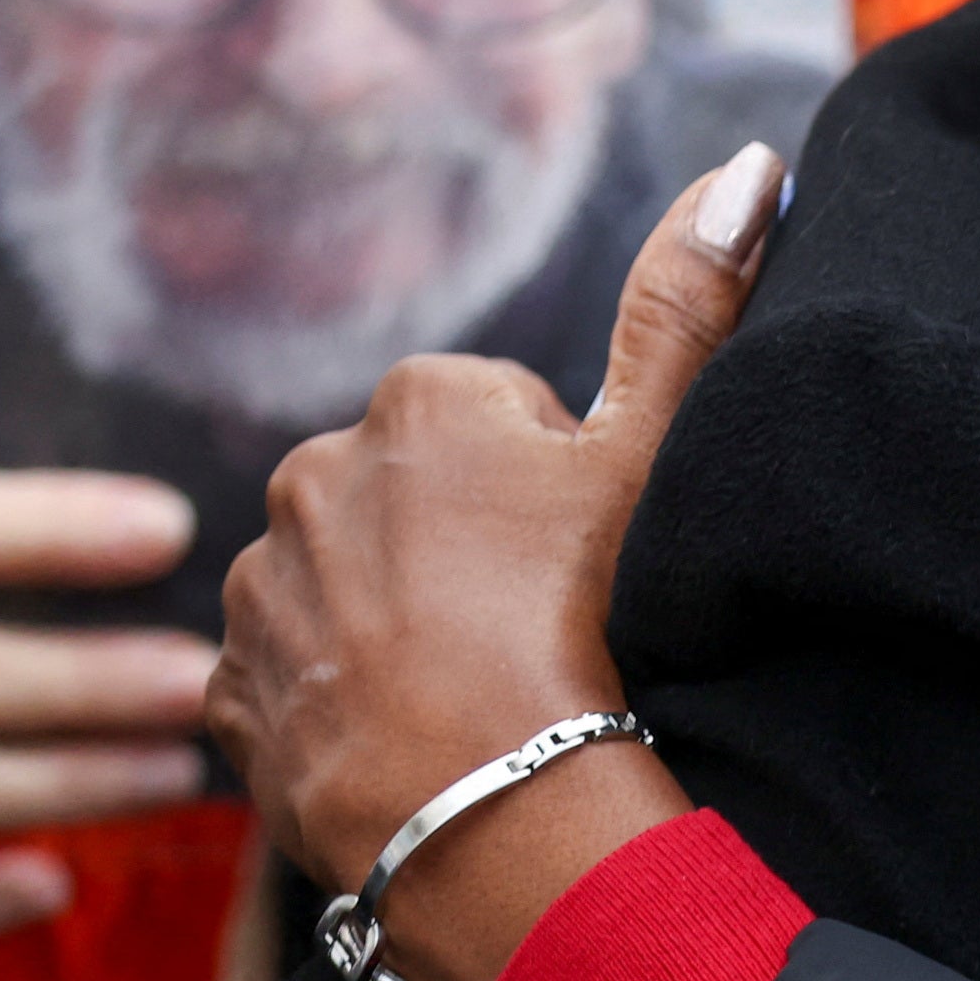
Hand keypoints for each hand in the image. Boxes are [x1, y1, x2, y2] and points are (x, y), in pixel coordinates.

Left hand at [207, 149, 778, 980]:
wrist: (494, 815)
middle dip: (464, 552)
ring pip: (346, 591)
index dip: (554, 495)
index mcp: (415, 400)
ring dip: (396, 630)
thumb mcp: (655, 454)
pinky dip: (341, 708)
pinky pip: (292, 684)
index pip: (498, 424)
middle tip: (534, 630)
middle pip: (413, 502)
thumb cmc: (588, 622)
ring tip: (472, 695)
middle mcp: (307, 474)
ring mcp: (256, 591)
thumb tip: (748, 164)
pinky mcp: (231, 696)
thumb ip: (688, 302)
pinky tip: (410, 743)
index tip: (580, 563)